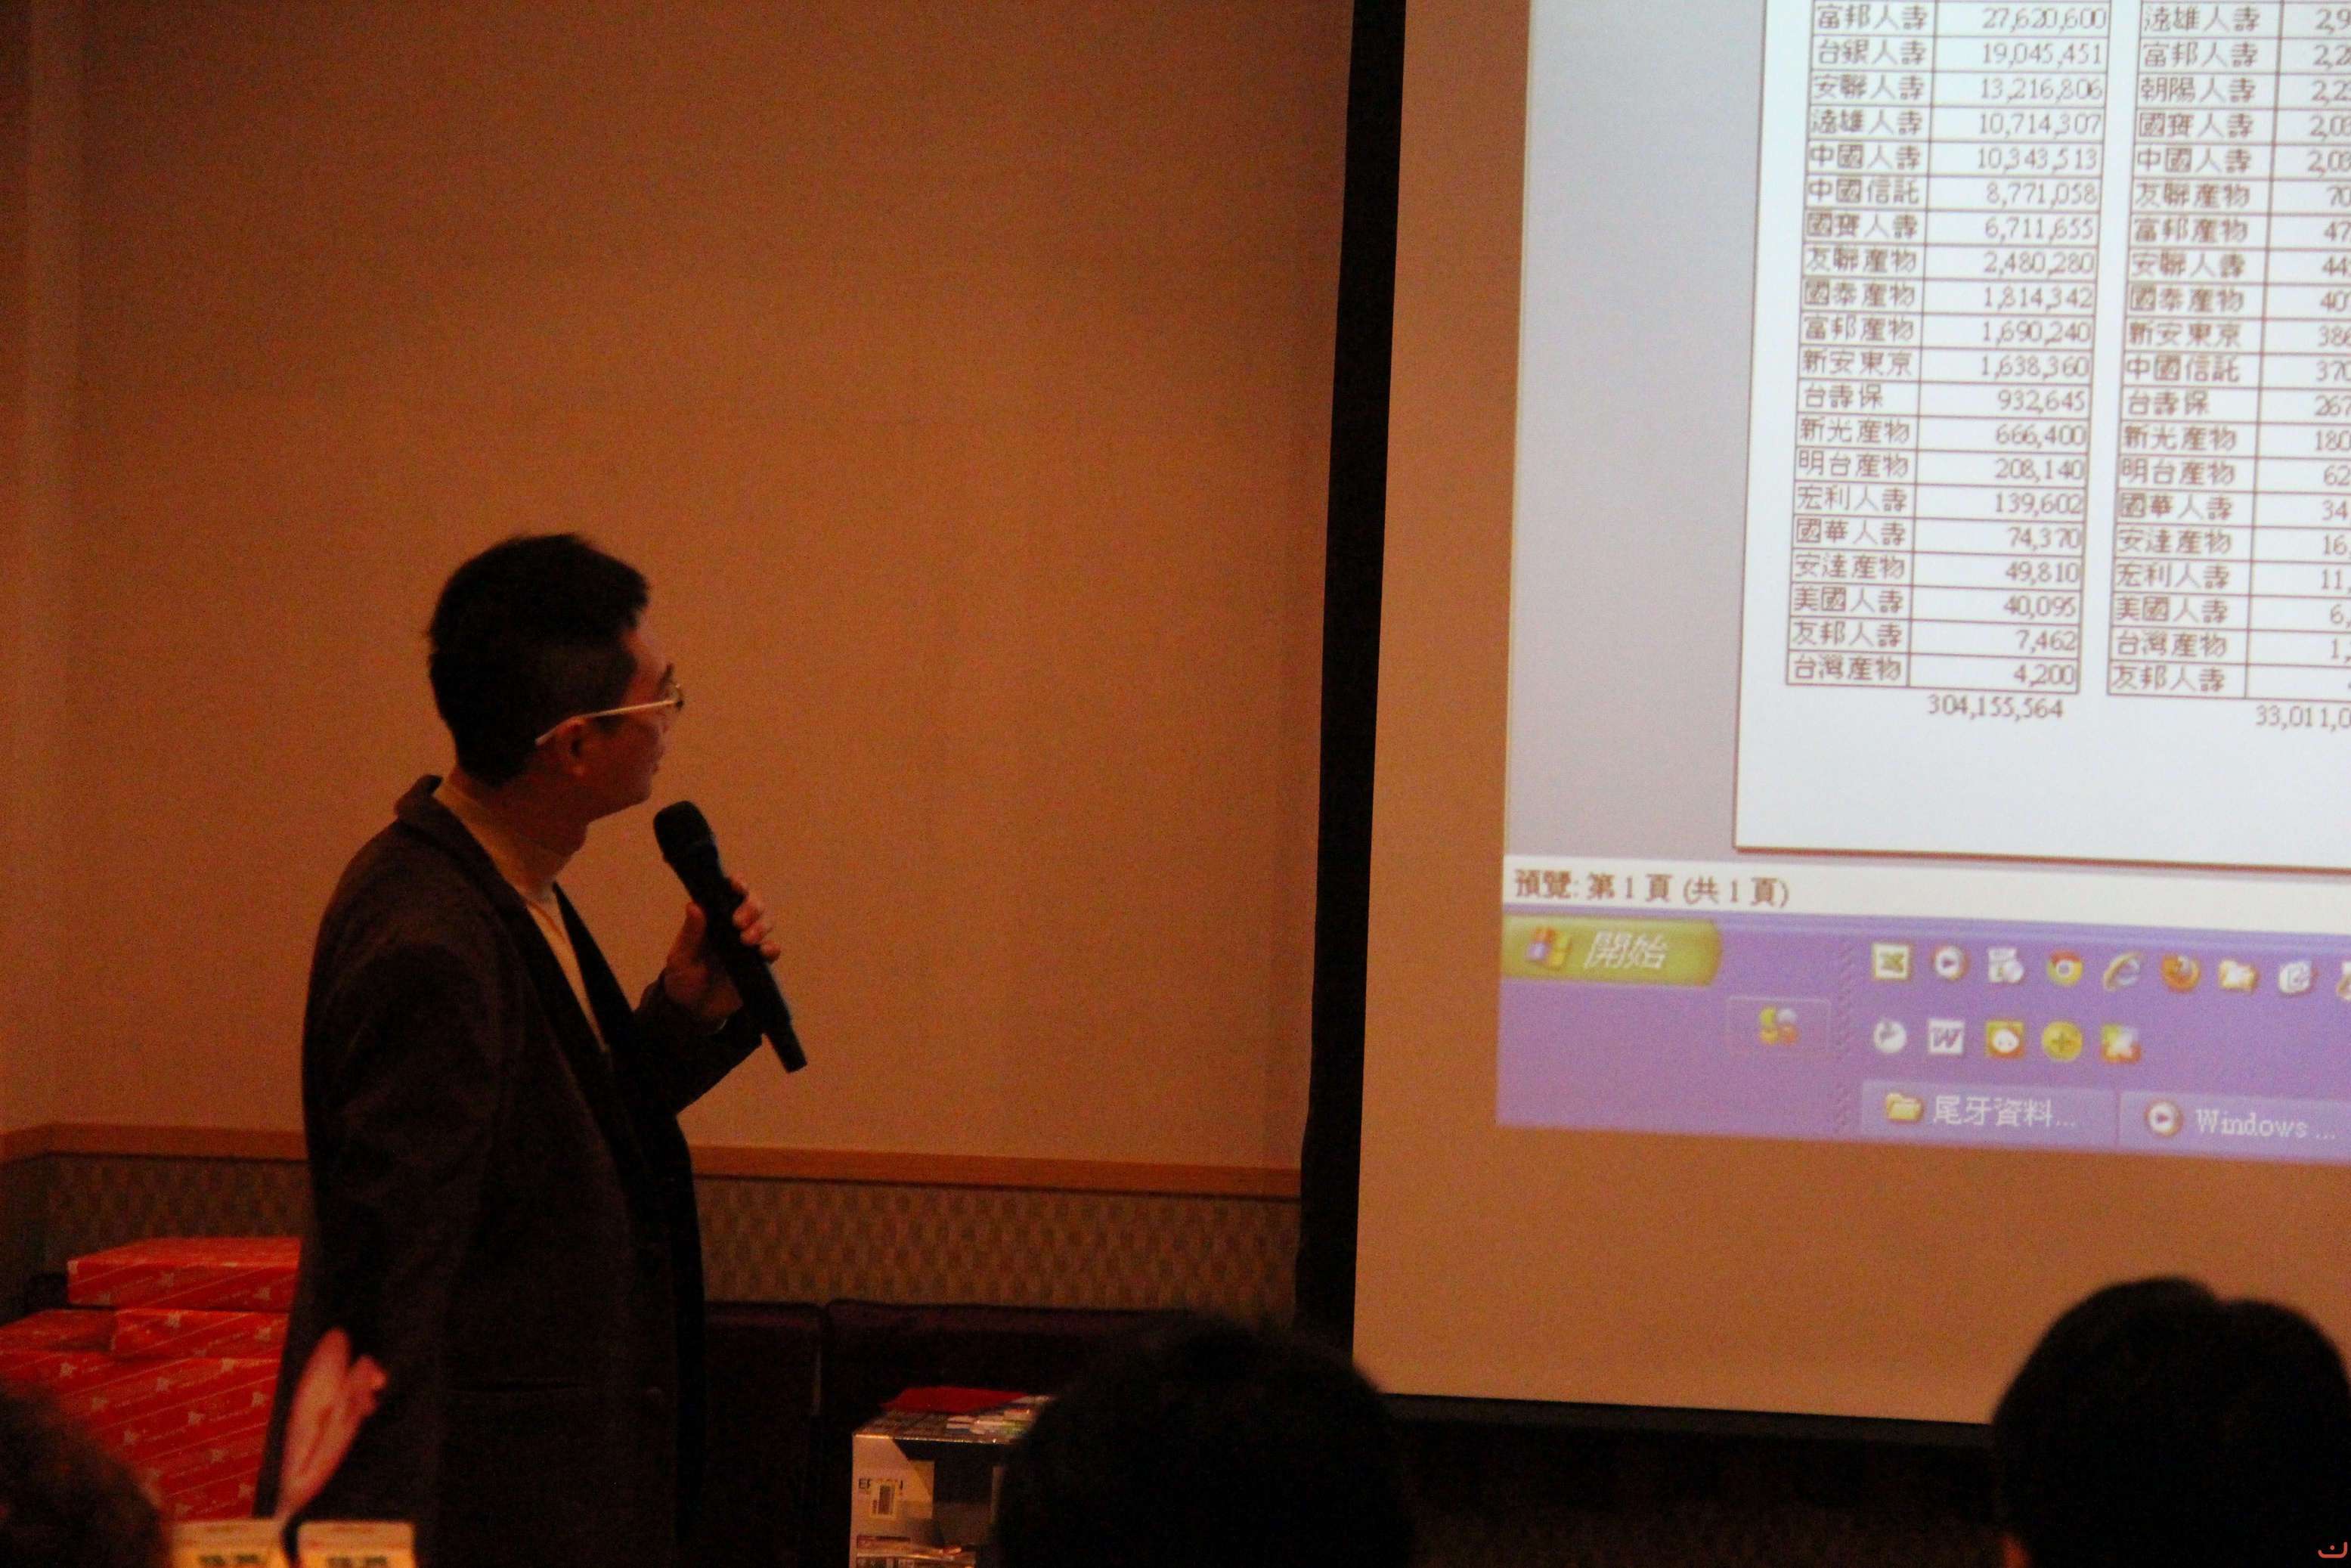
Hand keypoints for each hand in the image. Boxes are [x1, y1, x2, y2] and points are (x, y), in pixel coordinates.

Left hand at [661, 876, 780, 1025]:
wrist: (694, 1011)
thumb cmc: (683, 979)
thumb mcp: (680, 958)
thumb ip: (689, 934)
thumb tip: (694, 906)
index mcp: (713, 918)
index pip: (729, 892)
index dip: (738, 884)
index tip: (737, 886)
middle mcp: (733, 926)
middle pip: (754, 903)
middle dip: (751, 907)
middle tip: (738, 923)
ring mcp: (747, 944)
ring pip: (766, 921)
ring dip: (761, 926)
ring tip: (746, 940)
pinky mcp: (757, 964)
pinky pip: (772, 950)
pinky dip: (772, 948)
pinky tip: (763, 953)